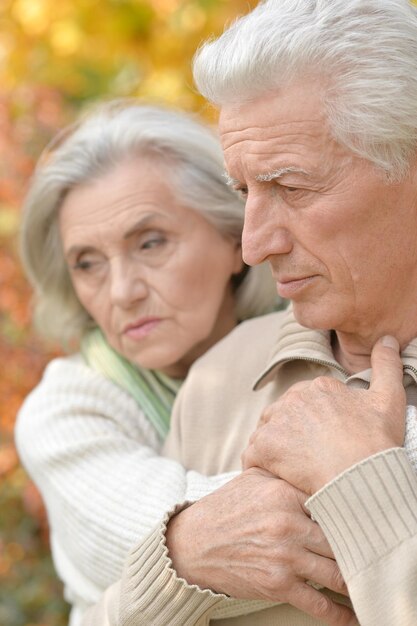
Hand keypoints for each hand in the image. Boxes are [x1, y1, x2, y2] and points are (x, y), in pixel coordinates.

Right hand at [166, 467, 355, 625]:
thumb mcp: (253, 480)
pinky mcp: (277, 585)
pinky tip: (353, 616)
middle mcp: (287, 524)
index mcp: (283, 494)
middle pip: (340, 539)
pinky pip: (318, 603)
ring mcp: (284, 556)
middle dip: (360, 547)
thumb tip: (316, 466)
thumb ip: (285, 473)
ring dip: (356, 581)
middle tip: (377, 550)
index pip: (332, 503)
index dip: (353, 513)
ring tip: (370, 581)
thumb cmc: (227, 508)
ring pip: (336, 572)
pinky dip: (340, 614)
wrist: (194, 543)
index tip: (369, 519)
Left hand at [242, 336, 405, 493]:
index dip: (313, 423)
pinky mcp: (265, 445)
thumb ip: (386, 366)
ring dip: (274, 447)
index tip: (323, 440)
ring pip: (266, 432)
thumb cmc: (377, 442)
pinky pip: (252, 454)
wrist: (362, 476)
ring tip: (291, 466)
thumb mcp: (389, 398)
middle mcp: (295, 398)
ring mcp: (278, 421)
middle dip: (291, 433)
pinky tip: (274, 475)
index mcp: (320, 387)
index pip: (306, 401)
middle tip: (307, 456)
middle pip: (284, 415)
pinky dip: (259, 465)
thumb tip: (387, 338)